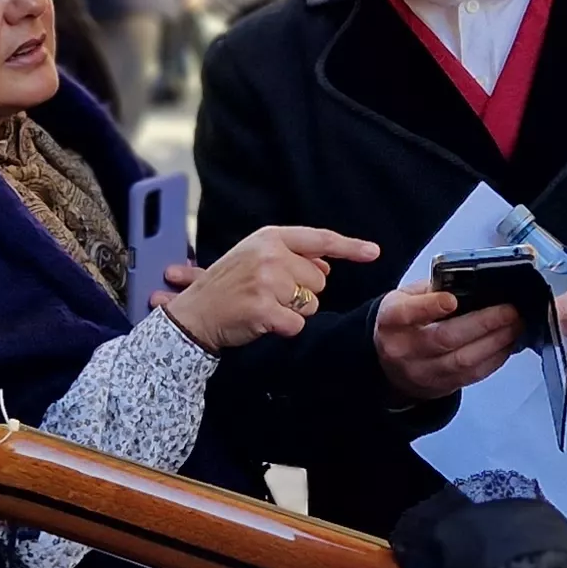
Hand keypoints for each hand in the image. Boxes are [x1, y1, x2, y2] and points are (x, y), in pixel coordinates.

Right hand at [154, 226, 382, 349]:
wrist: (192, 314)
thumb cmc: (225, 287)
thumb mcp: (253, 257)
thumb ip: (290, 256)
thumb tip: (326, 266)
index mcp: (269, 237)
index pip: (319, 239)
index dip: (350, 247)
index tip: (373, 252)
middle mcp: (270, 254)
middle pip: (319, 281)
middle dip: (302, 293)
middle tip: (269, 295)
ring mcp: (267, 281)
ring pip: (311, 305)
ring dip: (292, 313)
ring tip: (263, 307)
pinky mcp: (264, 309)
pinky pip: (297, 325)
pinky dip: (284, 330)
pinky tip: (262, 323)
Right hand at [375, 286, 520, 401]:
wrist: (392, 365)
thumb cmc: (405, 322)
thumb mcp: (407, 298)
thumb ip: (433, 289)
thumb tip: (474, 284)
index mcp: (392, 320)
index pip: (407, 313)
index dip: (430, 306)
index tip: (453, 300)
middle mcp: (404, 349)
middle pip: (445, 338)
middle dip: (483, 323)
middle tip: (509, 310)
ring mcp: (423, 371)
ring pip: (464, 360)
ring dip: (496, 342)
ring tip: (515, 325)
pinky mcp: (441, 386)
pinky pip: (473, 375)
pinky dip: (495, 358)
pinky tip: (507, 343)